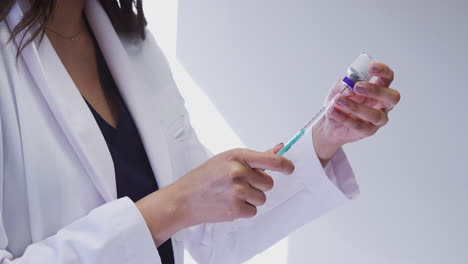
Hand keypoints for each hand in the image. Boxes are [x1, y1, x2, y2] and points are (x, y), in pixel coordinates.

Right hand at [136, 146, 293, 245]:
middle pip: (268, 183)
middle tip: (240, 184)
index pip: (271, 161)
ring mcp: (236, 191)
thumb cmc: (204, 177)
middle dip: (258, 186)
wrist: (184, 199)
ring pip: (262, 198)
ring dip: (251, 199)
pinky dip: (244, 209)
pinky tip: (229, 203)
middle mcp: (238, 172)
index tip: (289, 169)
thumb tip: (279, 148)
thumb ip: (256, 156)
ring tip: (232, 194)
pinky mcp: (235, 208)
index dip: (285, 166)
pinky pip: (253, 211)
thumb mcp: (227, 159)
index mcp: (237, 156)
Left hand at [312, 62, 399, 165]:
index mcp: (379, 88)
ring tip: (338, 100)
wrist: (329, 123)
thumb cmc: (339, 102)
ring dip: (355, 106)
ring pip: (374, 114)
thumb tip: (350, 88)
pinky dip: (343, 117)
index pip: (387, 78)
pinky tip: (333, 110)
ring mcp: (377, 119)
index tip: (371, 67)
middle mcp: (383, 104)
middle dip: (375, 90)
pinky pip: (358, 125)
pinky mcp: (368, 131)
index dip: (383, 71)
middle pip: (391, 97)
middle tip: (357, 87)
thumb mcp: (337, 89)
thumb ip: (343, 85)